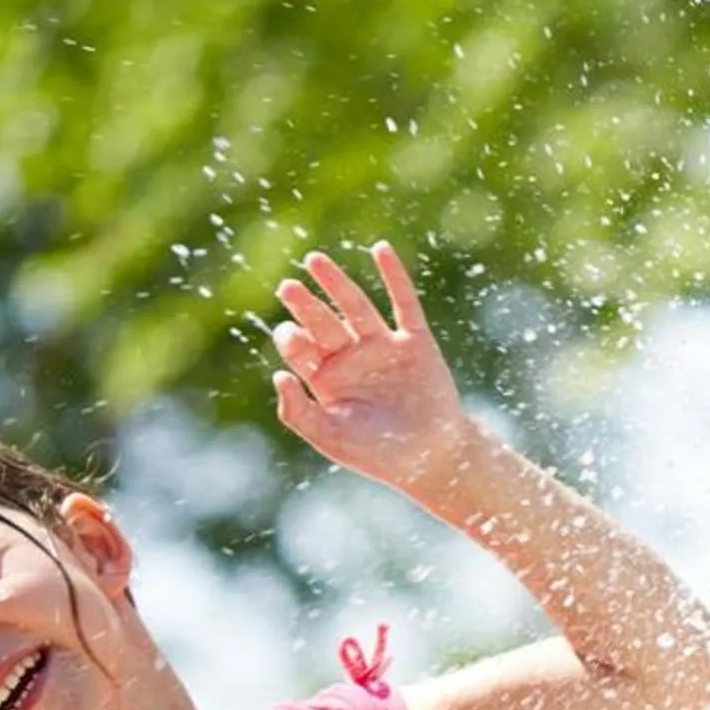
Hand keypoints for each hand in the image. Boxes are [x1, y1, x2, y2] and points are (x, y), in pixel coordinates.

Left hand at [269, 244, 476, 493]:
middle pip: (323, 323)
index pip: (301, 350)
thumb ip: (298, 412)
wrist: (432, 459)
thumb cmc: (378, 454)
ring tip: (315, 261)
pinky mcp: (415, 343)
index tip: (288, 336)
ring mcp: (383, 347)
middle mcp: (351, 357)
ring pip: (355, 307)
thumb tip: (276, 375)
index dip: (291, 339)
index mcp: (326, 379)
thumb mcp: (330, 438)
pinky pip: (404, 304)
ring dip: (336, 284)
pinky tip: (381, 250)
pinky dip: (394, 277)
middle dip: (306, 305)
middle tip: (288, 288)